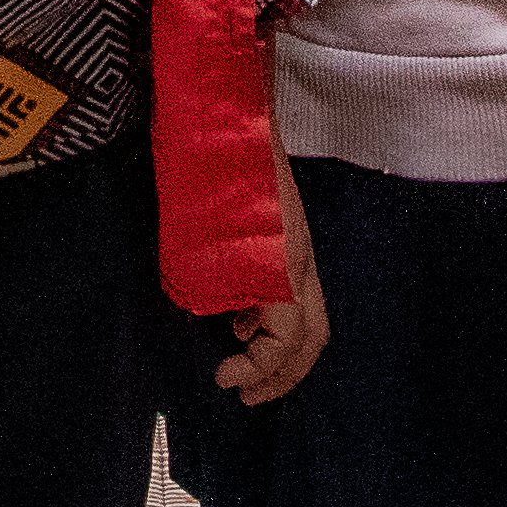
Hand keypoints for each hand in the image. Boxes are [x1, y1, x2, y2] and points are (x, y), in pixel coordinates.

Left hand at [213, 156, 330, 403]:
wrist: (222, 112)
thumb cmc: (204, 175)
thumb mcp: (195, 246)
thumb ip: (211, 291)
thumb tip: (215, 319)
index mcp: (283, 268)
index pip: (287, 341)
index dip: (258, 370)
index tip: (223, 379)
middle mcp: (301, 260)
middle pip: (311, 335)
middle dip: (283, 374)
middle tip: (247, 395)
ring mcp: (298, 243)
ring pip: (306, 312)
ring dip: (279, 347)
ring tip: (242, 363)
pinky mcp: (287, 230)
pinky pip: (293, 287)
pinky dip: (273, 315)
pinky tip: (240, 316)